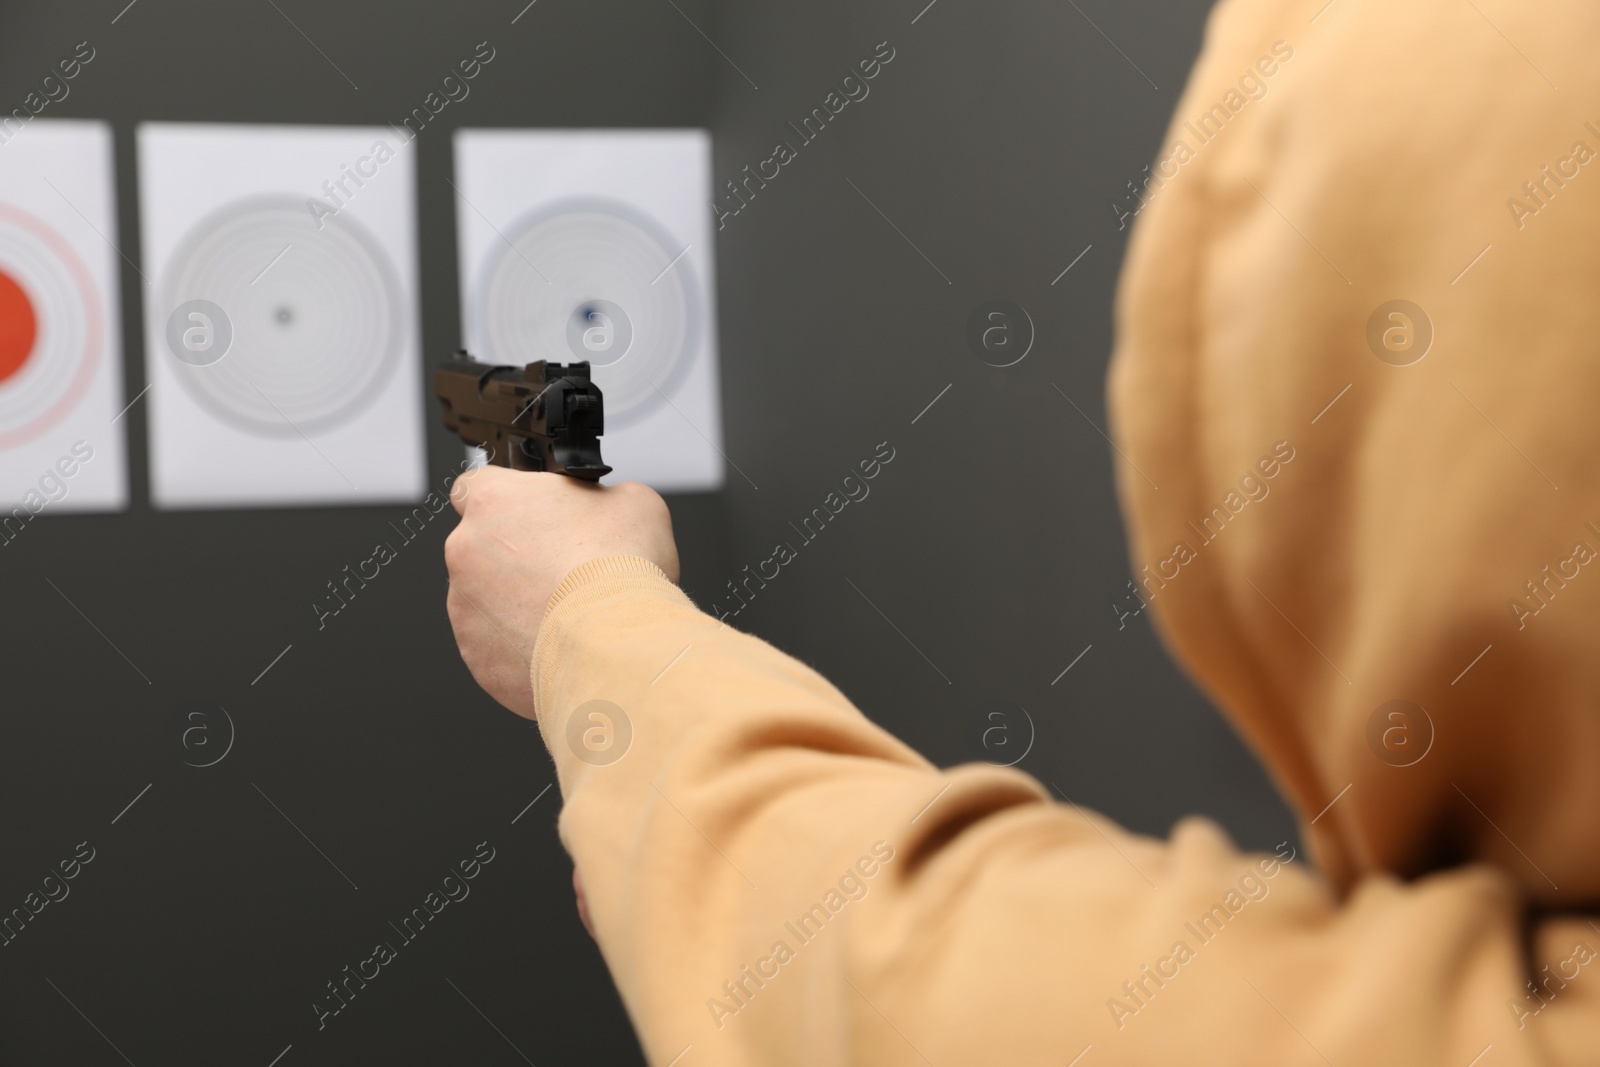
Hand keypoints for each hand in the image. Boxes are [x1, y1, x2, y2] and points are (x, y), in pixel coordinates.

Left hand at [444, 467, 679, 716]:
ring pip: (484, 600)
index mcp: (495, 500)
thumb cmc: (619, 571)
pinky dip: (520, 645)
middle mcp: (466, 549)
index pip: (475, 486)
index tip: (528, 515)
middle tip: (561, 569)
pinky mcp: (476, 654)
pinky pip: (494, 646)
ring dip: (515, 604)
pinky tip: (558, 643)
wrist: (615, 644)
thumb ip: (602, 497)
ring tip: (566, 613)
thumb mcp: (634, 502)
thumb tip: (606, 508)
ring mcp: (464, 606)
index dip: (506, 500)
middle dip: (515, 557)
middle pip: (481, 547)